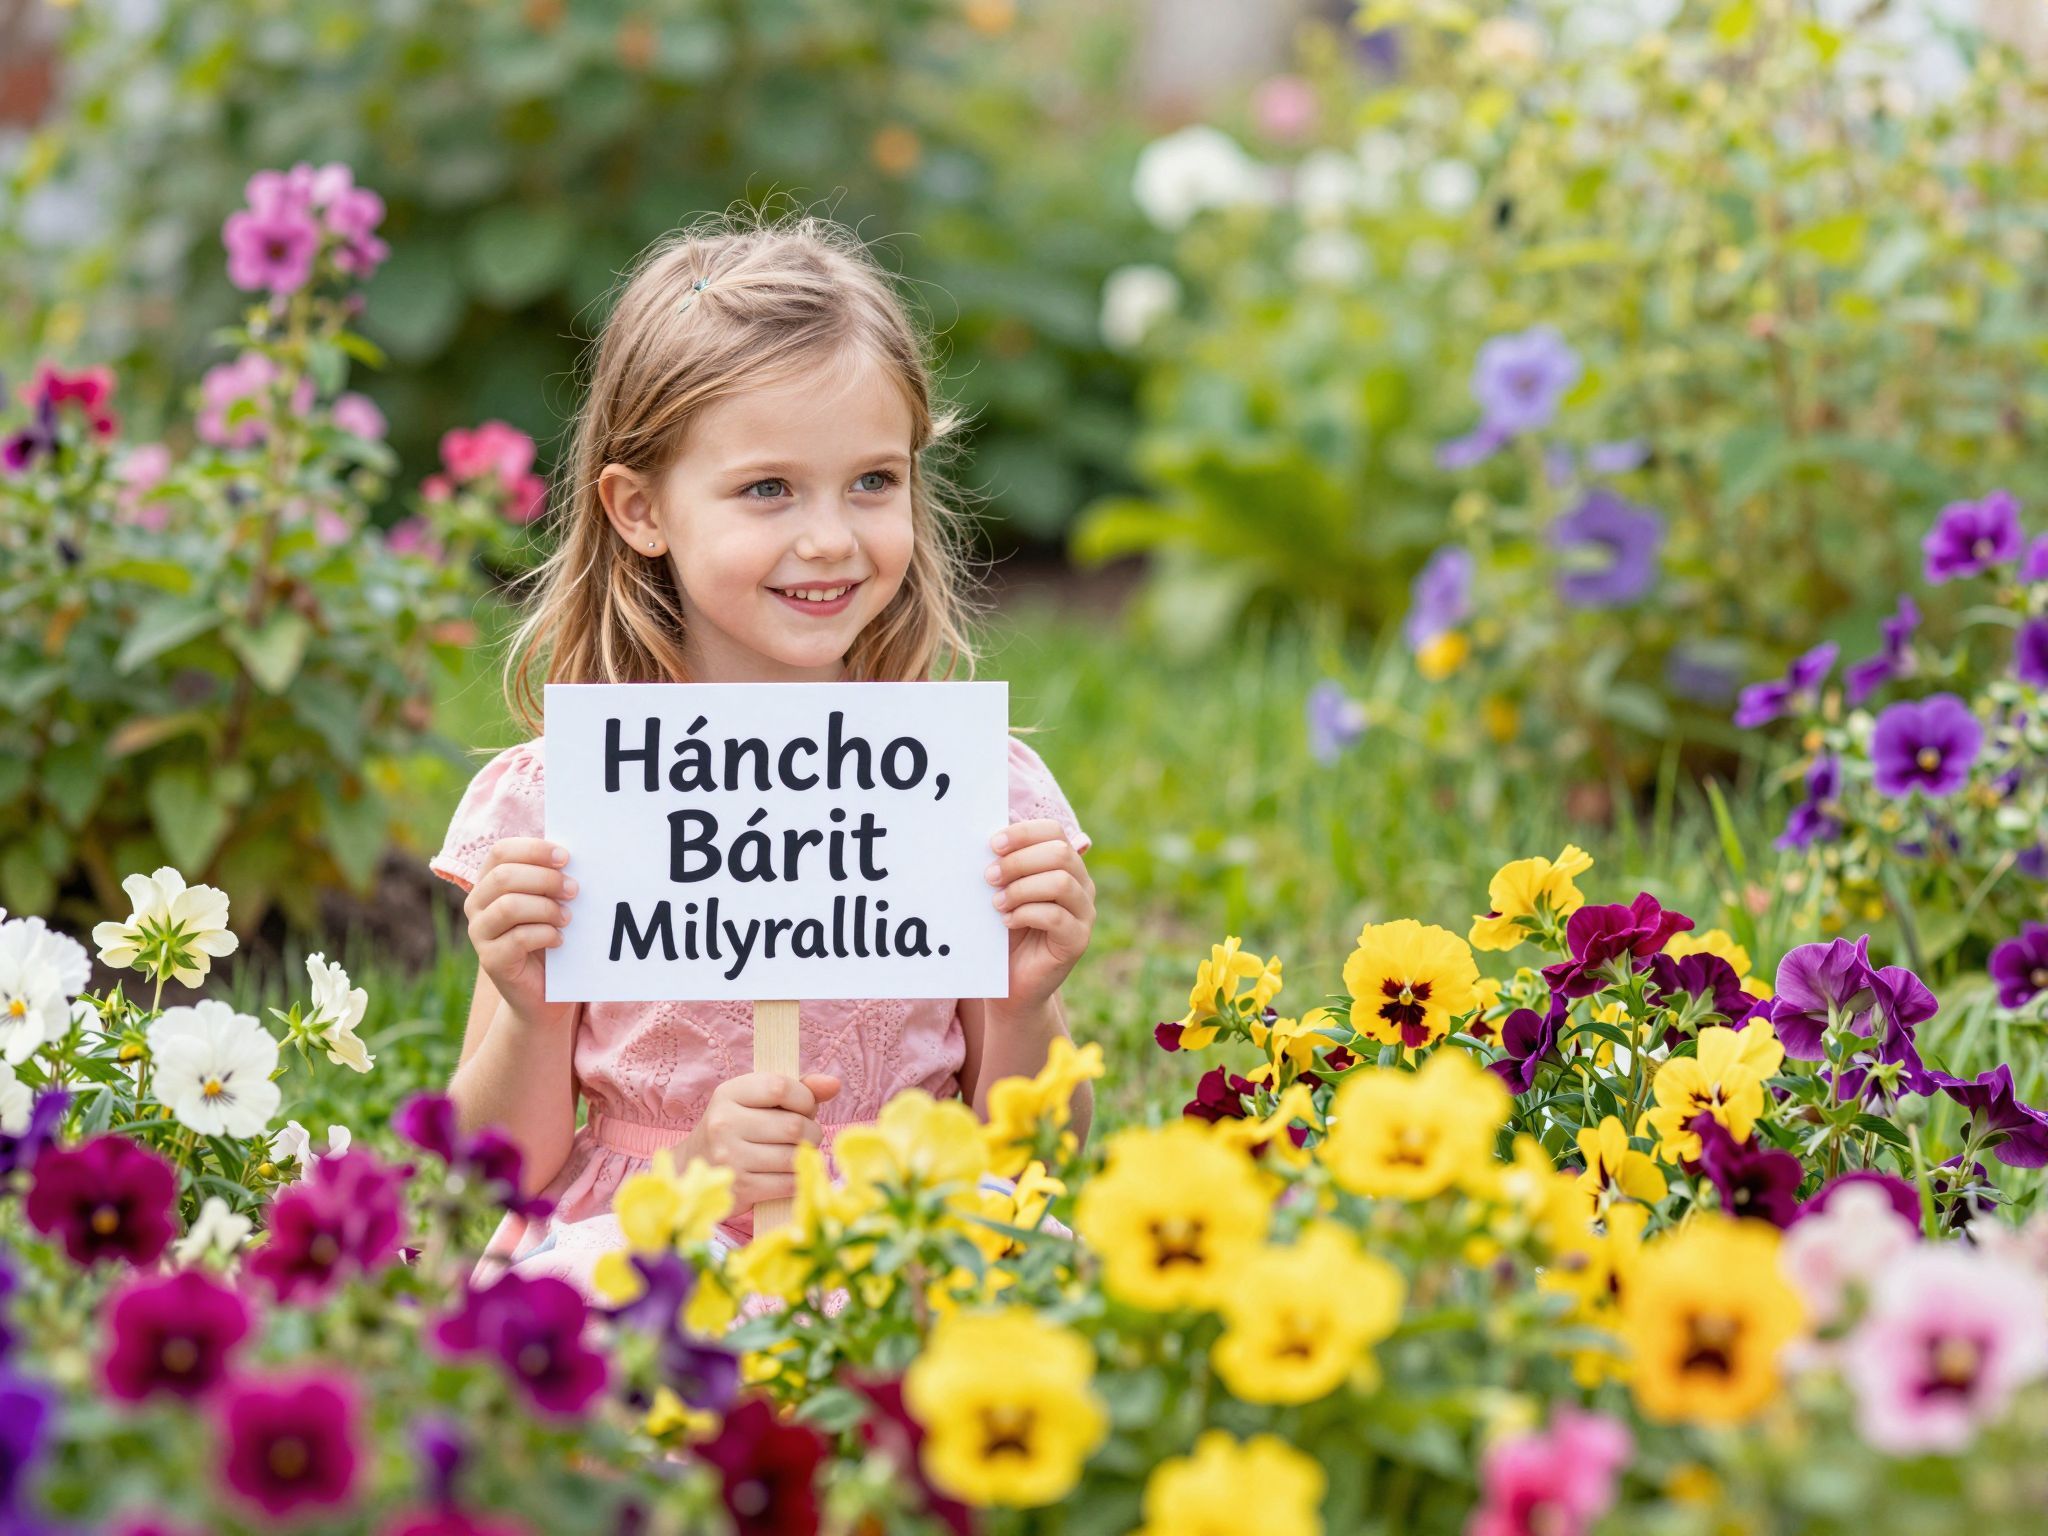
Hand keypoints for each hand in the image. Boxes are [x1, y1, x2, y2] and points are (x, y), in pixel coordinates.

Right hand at [466, 838, 577, 1025]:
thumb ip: (553, 878)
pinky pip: (518, 938)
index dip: (533, 850)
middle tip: (574, 890)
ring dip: (546, 908)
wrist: (544, 991)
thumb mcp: (550, 901)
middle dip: (546, 879)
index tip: (566, 858)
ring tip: (567, 918)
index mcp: (489, 881)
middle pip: (505, 876)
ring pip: (509, 906)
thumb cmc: (550, 936)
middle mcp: (476, 904)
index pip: (501, 852)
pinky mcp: (490, 960)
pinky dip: (546, 935)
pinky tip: (559, 940)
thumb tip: (571, 855)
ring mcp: (479, 933)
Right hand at [686, 1072, 842, 1212]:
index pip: (780, 1087)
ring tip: (796, 1153)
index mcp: (730, 1093)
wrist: (697, 1166)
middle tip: (804, 1135)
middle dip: (811, 1132)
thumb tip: (834, 1084)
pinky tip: (787, 1174)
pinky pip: (789, 1183)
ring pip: (794, 1156)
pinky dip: (796, 1178)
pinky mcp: (740, 1188)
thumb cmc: (740, 1127)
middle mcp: (725, 1123)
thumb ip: (799, 1089)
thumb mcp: (760, 1100)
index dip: (804, 1098)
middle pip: (794, 1126)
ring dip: (805, 1156)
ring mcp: (730, 1157)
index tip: (804, 1107)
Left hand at [986, 819, 1093, 1010]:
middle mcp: (1082, 885)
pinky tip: (1007, 921)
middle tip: (989, 876)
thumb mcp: (1003, 891)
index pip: (1054, 832)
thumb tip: (992, 832)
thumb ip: (1005, 863)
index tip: (992, 844)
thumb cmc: (1005, 933)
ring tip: (996, 902)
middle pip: (1059, 853)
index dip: (1023, 833)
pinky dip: (1026, 913)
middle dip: (1019, 861)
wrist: (1012, 983)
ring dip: (1021, 888)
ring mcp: (1085, 913)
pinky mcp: (1079, 940)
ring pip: (1060, 882)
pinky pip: (1056, 916)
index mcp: (1066, 865)